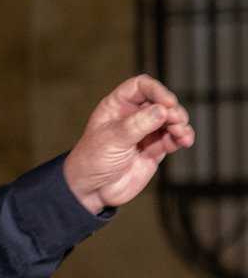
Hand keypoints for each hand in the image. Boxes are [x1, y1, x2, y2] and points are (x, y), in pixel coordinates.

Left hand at [63, 75, 194, 214]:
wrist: (92, 190)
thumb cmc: (92, 160)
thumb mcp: (112, 139)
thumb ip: (138, 124)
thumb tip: (162, 110)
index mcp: (117, 106)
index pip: (140, 86)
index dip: (156, 90)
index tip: (167, 102)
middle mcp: (133, 116)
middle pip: (160, 102)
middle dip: (172, 110)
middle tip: (176, 121)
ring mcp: (145, 132)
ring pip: (171, 120)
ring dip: (180, 124)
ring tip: (181, 134)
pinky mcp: (154, 149)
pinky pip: (174, 138)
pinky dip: (182, 138)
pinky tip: (185, 141)